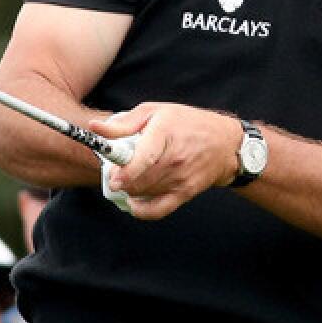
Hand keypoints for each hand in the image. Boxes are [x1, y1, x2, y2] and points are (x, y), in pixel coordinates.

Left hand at [92, 103, 241, 219]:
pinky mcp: (185, 193)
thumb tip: (96, 128)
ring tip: (131, 176)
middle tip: (117, 170)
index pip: (144, 158)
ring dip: (130, 188)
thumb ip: (124, 123)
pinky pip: (157, 210)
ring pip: (143, 193)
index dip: (125, 172)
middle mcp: (175, 158)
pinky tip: (134, 201)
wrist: (225, 144)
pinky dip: (140, 210)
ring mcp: (181, 178)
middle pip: (138, 180)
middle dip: (121, 178)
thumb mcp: (156, 112)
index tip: (113, 179)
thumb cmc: (187, 123)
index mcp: (165, 132)